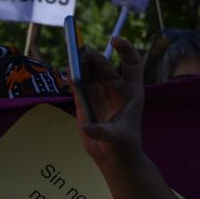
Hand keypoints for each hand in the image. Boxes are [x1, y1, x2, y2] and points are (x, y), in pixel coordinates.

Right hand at [75, 39, 146, 166]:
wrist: (114, 157)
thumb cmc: (123, 147)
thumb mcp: (116, 139)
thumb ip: (103, 133)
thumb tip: (87, 128)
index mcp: (131, 92)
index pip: (132, 63)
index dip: (125, 49)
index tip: (113, 41)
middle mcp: (115, 88)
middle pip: (104, 64)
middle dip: (93, 57)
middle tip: (80, 55)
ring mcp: (100, 93)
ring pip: (89, 71)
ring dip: (80, 63)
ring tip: (71, 60)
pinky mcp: (86, 100)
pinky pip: (78, 83)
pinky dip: (72, 76)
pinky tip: (67, 73)